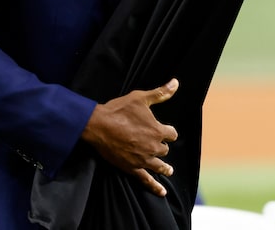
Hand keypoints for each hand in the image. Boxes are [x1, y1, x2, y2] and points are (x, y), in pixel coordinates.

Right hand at [81, 78, 179, 196]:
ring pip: (159, 165)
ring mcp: (142, 159)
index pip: (172, 134)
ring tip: (169, 170)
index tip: (166, 131)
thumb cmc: (119, 110)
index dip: (168, 132)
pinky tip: (162, 192)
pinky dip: (155, 186)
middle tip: (157, 145)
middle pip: (164, 150)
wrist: (98, 125)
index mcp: (158, 130)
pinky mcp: (131, 167)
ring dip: (164, 167)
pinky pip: (146, 180)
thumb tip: (176, 82)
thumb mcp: (141, 98)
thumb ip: (160, 93)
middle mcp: (153, 147)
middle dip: (161, 146)